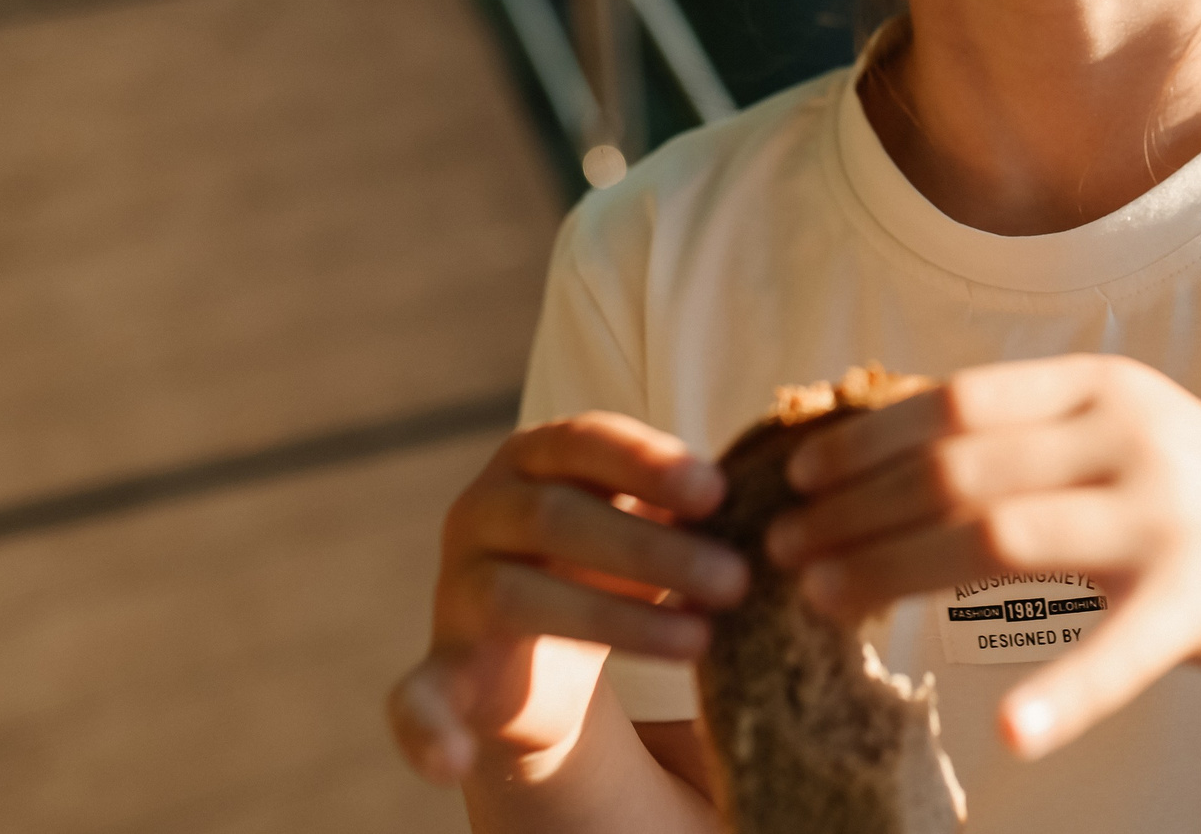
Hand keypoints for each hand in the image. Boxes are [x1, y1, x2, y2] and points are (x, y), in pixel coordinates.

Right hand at [387, 414, 748, 783]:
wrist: (537, 646)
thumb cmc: (613, 558)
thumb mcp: (648, 522)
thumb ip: (691, 508)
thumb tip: (784, 505)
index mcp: (532, 457)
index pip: (584, 439)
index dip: (648, 461)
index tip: (718, 491)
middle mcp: (482, 510)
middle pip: (558, 517)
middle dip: (654, 551)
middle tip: (738, 581)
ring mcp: (457, 590)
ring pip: (521, 596)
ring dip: (616, 622)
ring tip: (701, 644)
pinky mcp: (441, 668)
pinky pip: (416, 699)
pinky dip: (426, 731)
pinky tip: (448, 763)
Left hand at [766, 355, 1200, 759]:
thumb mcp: (1126, 441)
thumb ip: (1034, 439)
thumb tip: (899, 443)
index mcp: (1103, 387)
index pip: (959, 400)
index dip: (869, 435)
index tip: (797, 473)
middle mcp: (1130, 436)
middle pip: (959, 468)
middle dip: (855, 509)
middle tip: (780, 549)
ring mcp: (1167, 516)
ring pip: (999, 538)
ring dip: (895, 571)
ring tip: (821, 603)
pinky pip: (1118, 653)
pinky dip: (1063, 695)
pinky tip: (1010, 735)